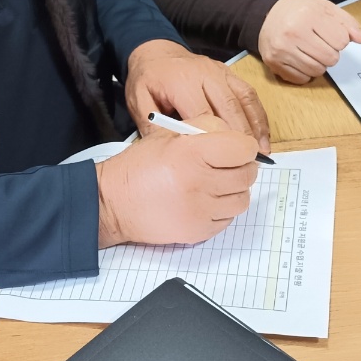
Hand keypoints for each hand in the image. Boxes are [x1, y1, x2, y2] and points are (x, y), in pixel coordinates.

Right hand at [96, 115, 258, 245]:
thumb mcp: (170, 133)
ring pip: (242, 200)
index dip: (243, 146)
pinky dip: (222, 210)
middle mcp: (199, 183)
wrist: (113, 202)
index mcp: (192, 153)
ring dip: (234, 190)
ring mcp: (200, 211)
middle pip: (247, 175)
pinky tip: (205, 201)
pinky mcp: (199, 232)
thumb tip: (239, 139)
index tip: (235, 148)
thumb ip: (207, 128)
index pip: (244, 149)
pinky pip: (228, 219)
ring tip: (216, 184)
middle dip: (241, 167)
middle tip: (226, 165)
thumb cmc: (141, 165)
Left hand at [125, 40, 269, 152]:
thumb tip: (174, 153)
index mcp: (181, 81)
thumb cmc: (147, 81)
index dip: (214, 140)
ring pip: (244, 100)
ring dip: (255, 126)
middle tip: (248, 163)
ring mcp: (221, 71)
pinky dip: (258, 115)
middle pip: (229, 107)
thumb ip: (154, 127)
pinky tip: (262, 135)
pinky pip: (249, 94)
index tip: (223, 163)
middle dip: (241, 137)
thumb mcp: (139, 103)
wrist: (156, 51)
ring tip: (261, 152)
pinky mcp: (230, 73)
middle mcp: (205, 73)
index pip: (203, 114)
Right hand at [258, 0, 360, 83]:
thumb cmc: (300, 12)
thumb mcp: (325, 9)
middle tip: (321, 45)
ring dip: (320, 64)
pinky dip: (306, 73)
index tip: (331, 34)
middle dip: (331, 54)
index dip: (340, 40)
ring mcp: (281, 49)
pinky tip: (301, 60)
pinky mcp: (274, 63)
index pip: (341, 41)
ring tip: (312, 52)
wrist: (267, 15)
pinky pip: (301, 79)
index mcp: (308, 15)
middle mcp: (293, 32)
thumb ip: (347, 23)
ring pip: (316, 71)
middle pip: (330, 58)